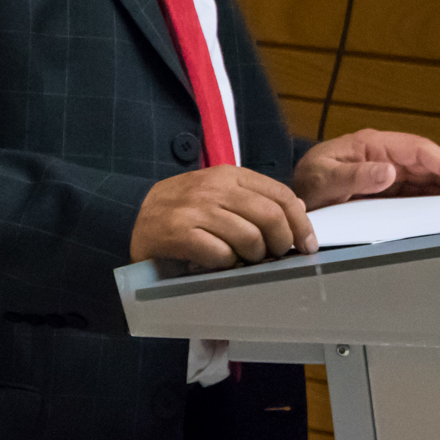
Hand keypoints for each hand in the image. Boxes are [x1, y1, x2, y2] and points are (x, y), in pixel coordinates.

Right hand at [129, 166, 316, 267]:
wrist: (132, 217)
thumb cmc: (183, 210)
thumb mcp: (219, 195)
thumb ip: (254, 199)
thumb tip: (299, 213)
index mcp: (230, 174)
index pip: (281, 195)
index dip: (301, 223)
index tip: (307, 245)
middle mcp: (214, 187)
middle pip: (270, 217)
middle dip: (280, 244)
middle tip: (274, 258)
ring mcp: (195, 209)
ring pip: (249, 238)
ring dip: (252, 257)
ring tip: (242, 261)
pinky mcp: (178, 233)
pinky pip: (220, 254)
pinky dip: (225, 264)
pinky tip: (216, 263)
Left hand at [292, 129, 439, 209]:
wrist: (291, 202)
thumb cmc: (305, 185)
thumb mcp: (322, 180)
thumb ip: (354, 176)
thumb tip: (389, 172)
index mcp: (372, 145)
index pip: (418, 150)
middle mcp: (385, 156)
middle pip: (431, 164)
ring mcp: (389, 173)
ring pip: (429, 178)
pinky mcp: (389, 191)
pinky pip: (419, 193)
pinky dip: (439, 200)